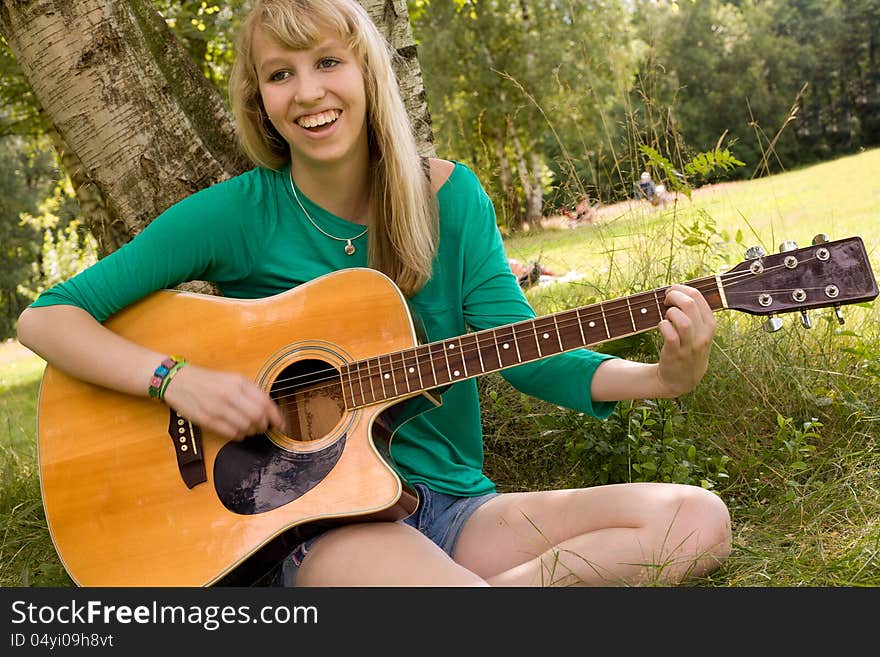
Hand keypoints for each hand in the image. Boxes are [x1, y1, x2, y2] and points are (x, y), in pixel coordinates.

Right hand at [161, 363, 286, 439]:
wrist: (178, 381)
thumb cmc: (208, 380)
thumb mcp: (233, 379)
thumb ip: (251, 392)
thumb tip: (270, 409)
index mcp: (239, 382)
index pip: (265, 402)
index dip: (277, 416)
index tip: (282, 424)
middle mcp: (229, 395)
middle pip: (258, 417)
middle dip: (264, 425)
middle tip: (263, 426)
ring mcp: (218, 408)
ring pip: (246, 427)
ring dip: (252, 431)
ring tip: (249, 428)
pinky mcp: (207, 420)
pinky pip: (231, 434)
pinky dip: (239, 436)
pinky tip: (238, 431)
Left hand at [655, 284, 716, 396]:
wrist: (682, 379)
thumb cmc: (688, 348)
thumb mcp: (700, 331)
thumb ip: (694, 313)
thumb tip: (679, 290)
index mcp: (710, 324)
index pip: (698, 296)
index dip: (681, 289)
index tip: (672, 291)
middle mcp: (703, 334)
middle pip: (690, 304)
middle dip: (673, 295)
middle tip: (665, 300)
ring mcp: (690, 345)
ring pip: (683, 320)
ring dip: (670, 312)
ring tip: (666, 315)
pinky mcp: (676, 354)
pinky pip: (670, 335)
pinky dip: (663, 326)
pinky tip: (662, 326)